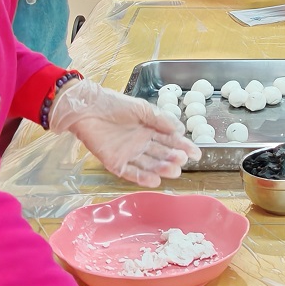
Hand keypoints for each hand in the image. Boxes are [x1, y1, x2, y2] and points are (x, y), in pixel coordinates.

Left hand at [49, 81, 199, 187]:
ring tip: (174, 170)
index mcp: (150, 129)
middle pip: (161, 154)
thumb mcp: (142, 109)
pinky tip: (155, 180)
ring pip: (149, 164)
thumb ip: (160, 119)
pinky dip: (142, 178)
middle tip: (182, 161)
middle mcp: (141, 144)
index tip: (196, 153)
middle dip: (173, 158)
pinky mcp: (115, 163)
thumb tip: (180, 129)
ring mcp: (129, 154)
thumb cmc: (115, 105)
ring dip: (161, 168)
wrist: (87, 108)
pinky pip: (131, 172)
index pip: (170, 140)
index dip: (183, 146)